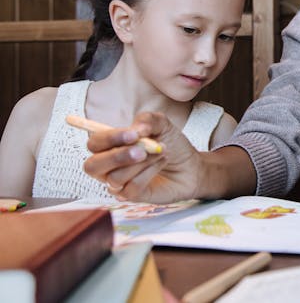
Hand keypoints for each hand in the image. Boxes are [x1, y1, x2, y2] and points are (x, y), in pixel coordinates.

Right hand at [84, 112, 201, 202]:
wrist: (190, 165)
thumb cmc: (171, 144)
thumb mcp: (162, 124)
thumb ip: (147, 120)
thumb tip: (135, 129)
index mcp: (110, 146)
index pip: (94, 143)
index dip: (110, 139)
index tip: (133, 135)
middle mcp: (108, 166)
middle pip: (92, 166)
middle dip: (117, 157)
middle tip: (143, 151)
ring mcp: (118, 183)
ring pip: (115, 178)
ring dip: (142, 163)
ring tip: (160, 153)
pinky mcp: (130, 196)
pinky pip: (130, 188)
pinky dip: (149, 173)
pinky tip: (160, 165)